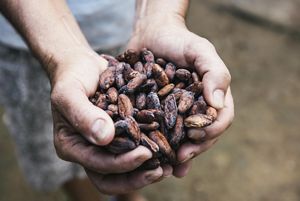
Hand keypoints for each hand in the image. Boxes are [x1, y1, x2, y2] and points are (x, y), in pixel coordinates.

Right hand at [48, 48, 162, 193]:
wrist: (82, 66)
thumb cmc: (72, 77)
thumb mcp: (70, 92)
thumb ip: (82, 114)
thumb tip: (105, 137)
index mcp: (72, 146)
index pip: (98, 165)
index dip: (122, 164)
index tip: (145, 154)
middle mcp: (90, 150)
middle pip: (113, 177)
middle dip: (137, 177)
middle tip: (162, 170)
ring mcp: (107, 144)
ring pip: (127, 168)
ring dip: (148, 169)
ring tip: (171, 165)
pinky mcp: (122, 134)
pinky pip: (137, 147)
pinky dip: (152, 150)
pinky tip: (170, 147)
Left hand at [128, 15, 233, 176]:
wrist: (151, 35)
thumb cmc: (179, 40)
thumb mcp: (200, 51)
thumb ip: (215, 72)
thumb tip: (216, 103)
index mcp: (212, 97)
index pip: (220, 119)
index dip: (211, 130)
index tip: (195, 134)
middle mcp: (197, 108)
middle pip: (202, 134)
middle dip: (194, 148)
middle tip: (180, 159)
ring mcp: (177, 113)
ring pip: (182, 138)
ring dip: (177, 155)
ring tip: (168, 168)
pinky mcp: (157, 113)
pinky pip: (160, 133)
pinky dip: (158, 146)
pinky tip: (151, 157)